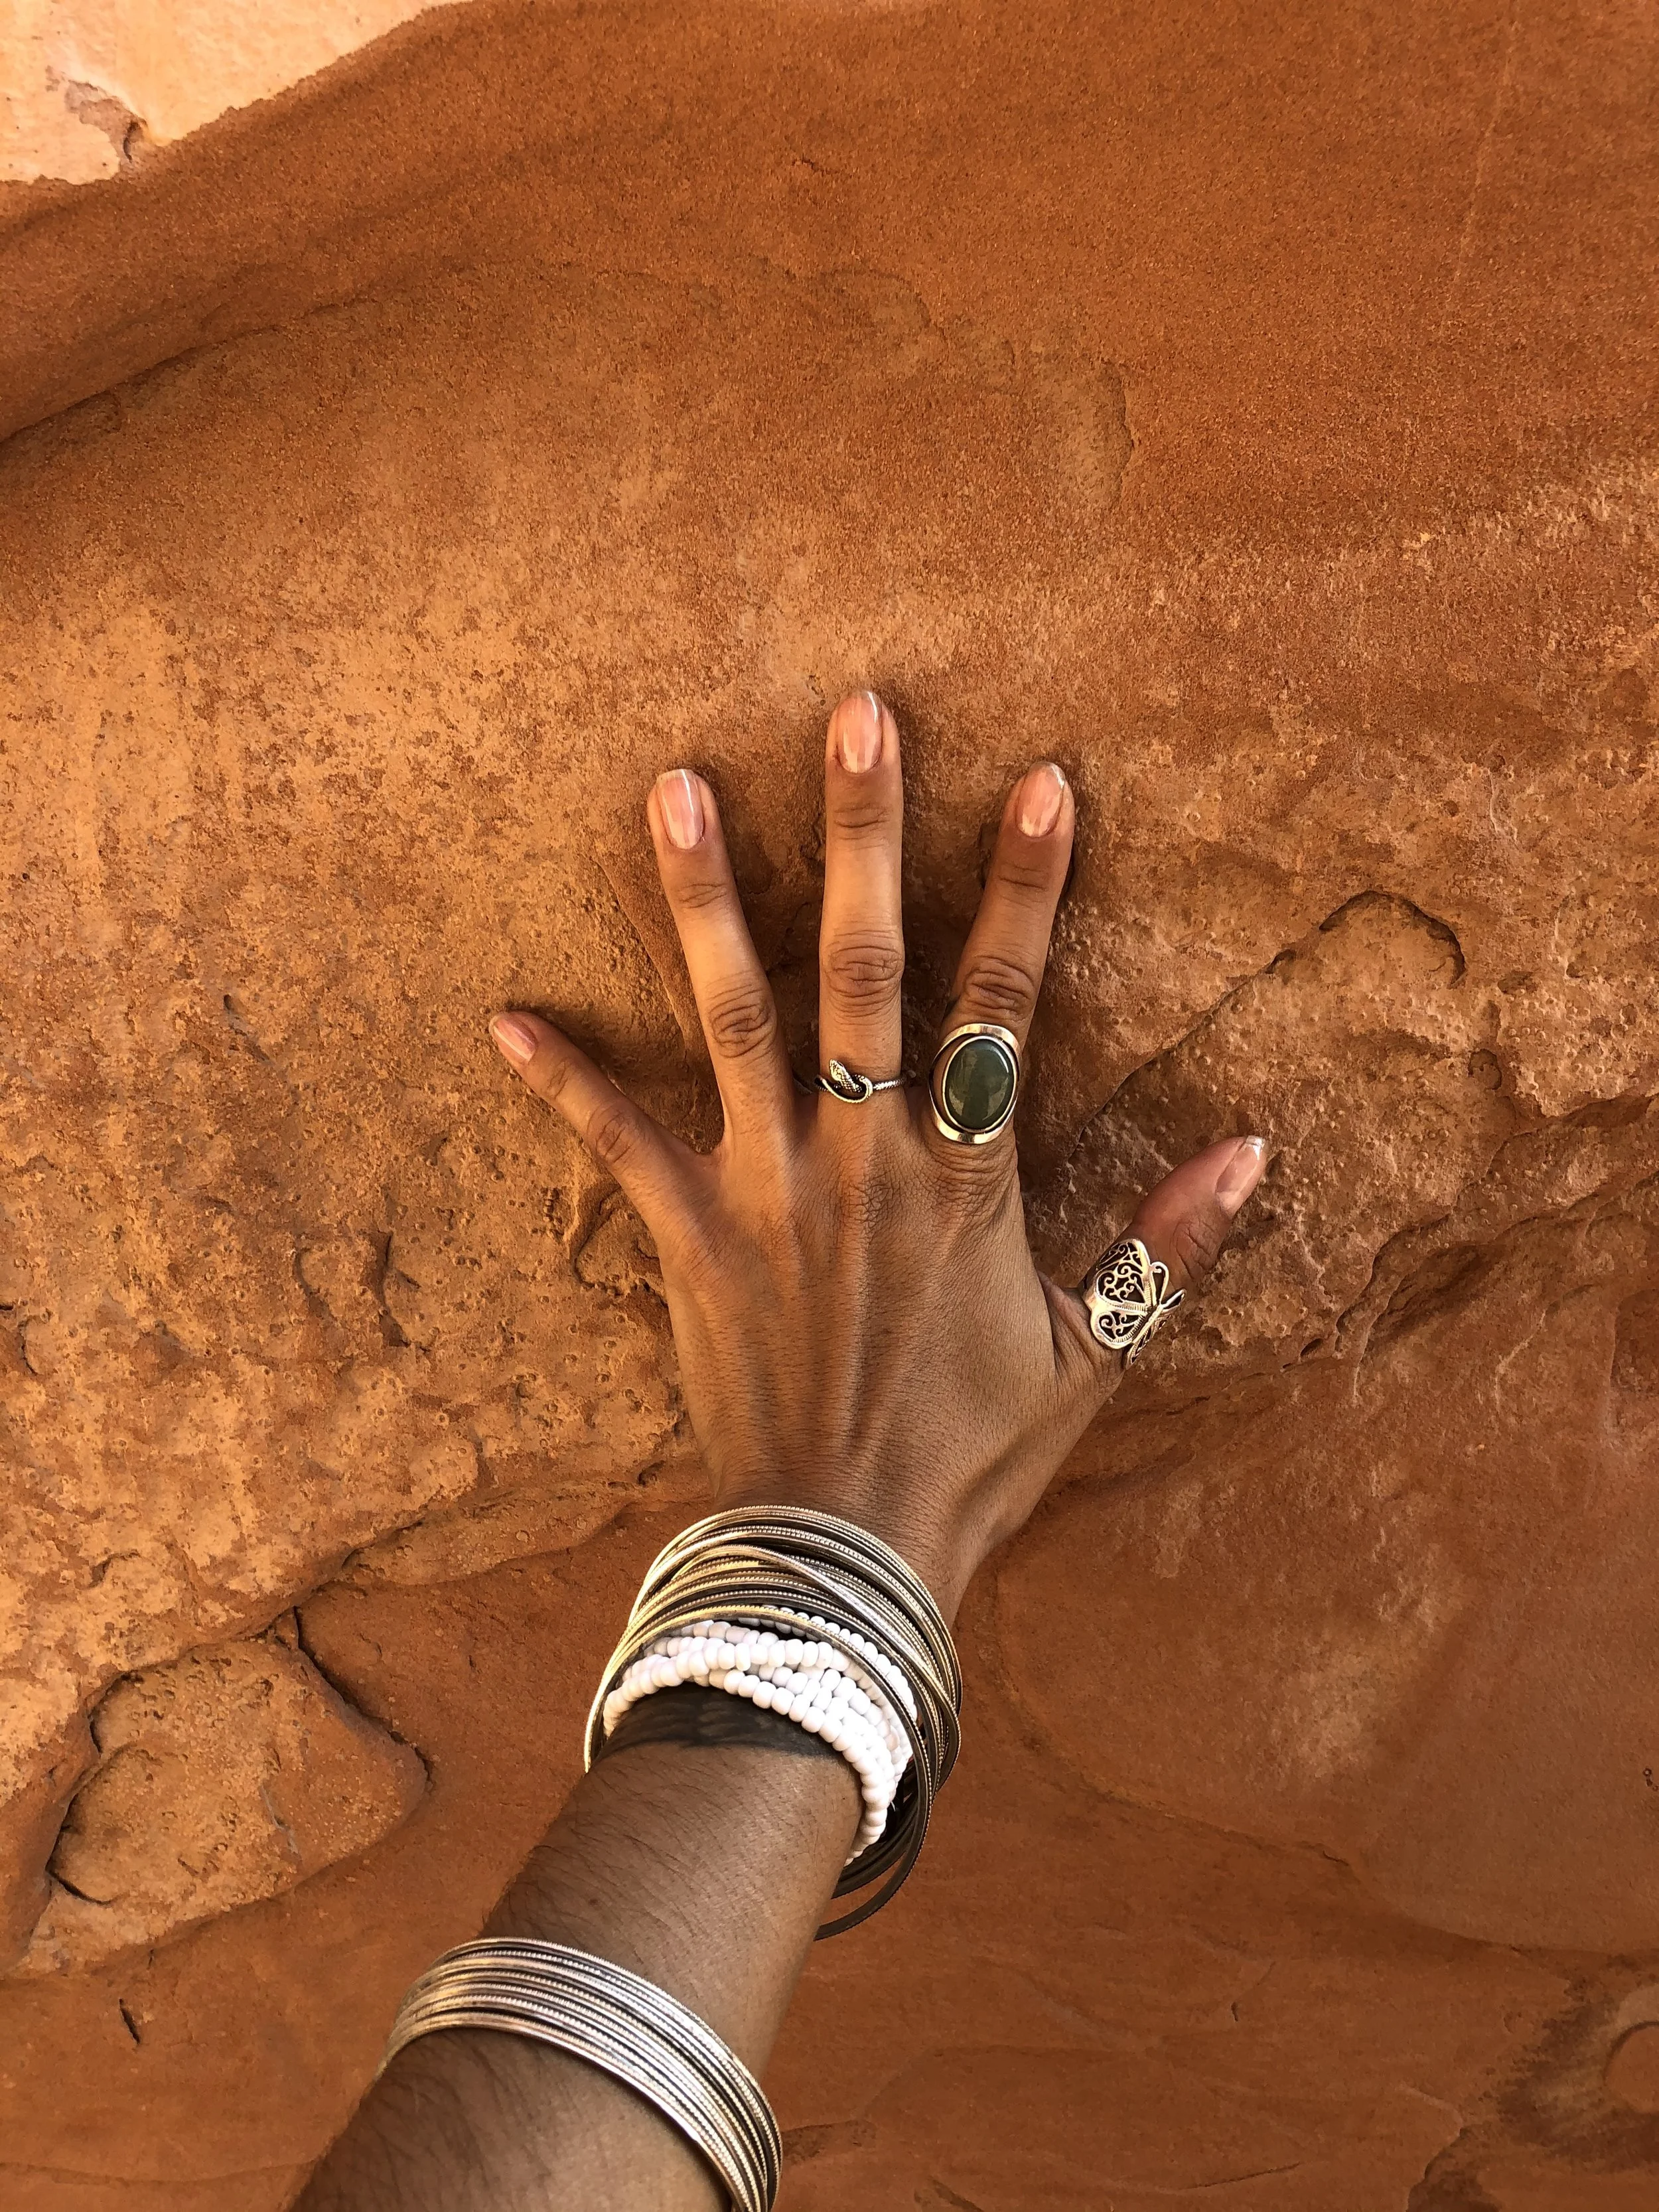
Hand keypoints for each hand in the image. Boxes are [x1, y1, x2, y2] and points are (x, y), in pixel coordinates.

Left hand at [489, 692, 1264, 1618]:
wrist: (842, 1557)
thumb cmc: (970, 1459)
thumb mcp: (1092, 1357)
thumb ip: (1167, 1246)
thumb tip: (1254, 1150)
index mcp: (962, 1179)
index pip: (1004, 1004)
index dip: (1027, 889)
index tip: (1043, 779)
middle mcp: (860, 1159)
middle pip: (862, 970)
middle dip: (860, 835)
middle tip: (851, 713)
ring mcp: (763, 1191)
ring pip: (732, 1018)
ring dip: (701, 899)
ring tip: (668, 785)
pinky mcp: (686, 1238)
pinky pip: (614, 1144)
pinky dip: (562, 1081)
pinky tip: (503, 1016)